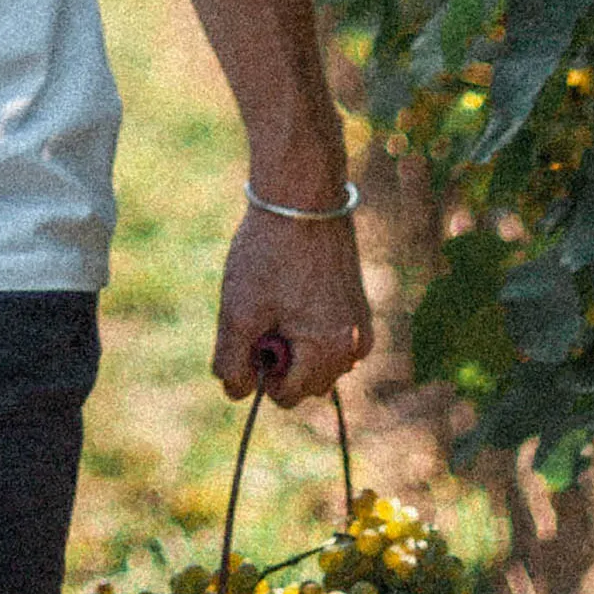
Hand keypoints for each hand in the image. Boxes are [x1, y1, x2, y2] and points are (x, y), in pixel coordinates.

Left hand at [211, 206, 373, 406]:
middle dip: (280, 361)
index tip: (253, 333)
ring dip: (293, 345)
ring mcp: (361, 328)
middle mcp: (356, 346)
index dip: (260, 373)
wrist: (303, 197)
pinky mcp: (359, 309)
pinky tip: (294, 294)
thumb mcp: (238, 312)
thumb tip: (237, 394)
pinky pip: (330, 341)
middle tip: (266, 315)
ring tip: (280, 302)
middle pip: (306, 384)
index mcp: (330, 352)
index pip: (288, 397)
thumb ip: (232, 362)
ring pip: (318, 363)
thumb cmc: (270, 254)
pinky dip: (308, 329)